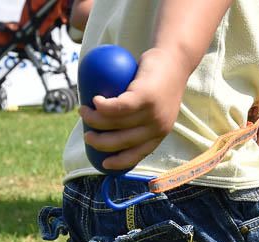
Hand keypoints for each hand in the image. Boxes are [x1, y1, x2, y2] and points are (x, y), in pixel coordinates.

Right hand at [80, 48, 188, 170]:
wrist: (175, 60)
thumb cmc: (160, 83)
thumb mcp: (154, 107)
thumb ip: (139, 119)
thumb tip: (108, 131)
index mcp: (159, 133)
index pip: (139, 154)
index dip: (119, 162)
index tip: (103, 164)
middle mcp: (158, 127)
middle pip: (122, 141)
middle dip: (100, 142)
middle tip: (87, 135)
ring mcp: (153, 112)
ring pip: (116, 122)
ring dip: (94, 119)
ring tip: (83, 111)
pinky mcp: (146, 97)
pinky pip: (118, 106)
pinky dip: (103, 106)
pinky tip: (94, 101)